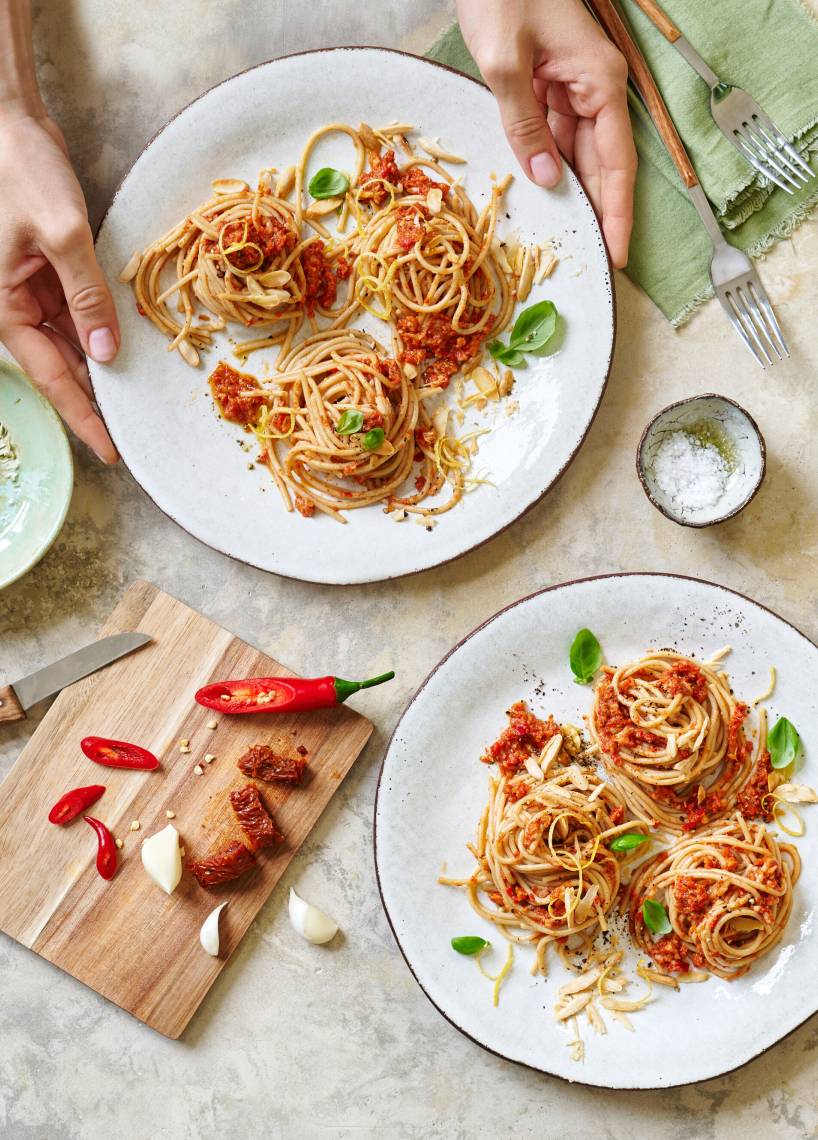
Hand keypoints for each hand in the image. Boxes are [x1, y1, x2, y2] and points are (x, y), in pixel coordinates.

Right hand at [0, 110, 119, 460]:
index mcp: (4, 309)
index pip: (52, 379)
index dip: (84, 418)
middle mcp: (15, 307)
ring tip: (138, 398)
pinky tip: (126, 346)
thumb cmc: (20, 170)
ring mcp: (32, 291)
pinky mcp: (50, 271)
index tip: (111, 452)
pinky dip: (100, 329)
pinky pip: (77, 313)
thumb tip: (105, 353)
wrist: (9, 122)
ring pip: (73, 343)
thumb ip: (86, 296)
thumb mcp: (61, 234)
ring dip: (103, 366)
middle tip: (133, 434)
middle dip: (96, 399)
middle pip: (63, 368)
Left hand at [457, 0, 636, 268]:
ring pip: (578, 153)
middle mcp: (595, 87)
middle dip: (600, 213)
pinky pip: (555, 135)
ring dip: (574, 194)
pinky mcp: (550, 84)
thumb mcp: (505, 64)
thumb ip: (524, 126)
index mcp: (599, 82)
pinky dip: (549, 165)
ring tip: (570, 239)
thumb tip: (549, 180)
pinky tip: (545, 196)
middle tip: (597, 261)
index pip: (617, 163)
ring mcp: (573, 86)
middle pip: (603, 165)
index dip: (617, 212)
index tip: (619, 254)